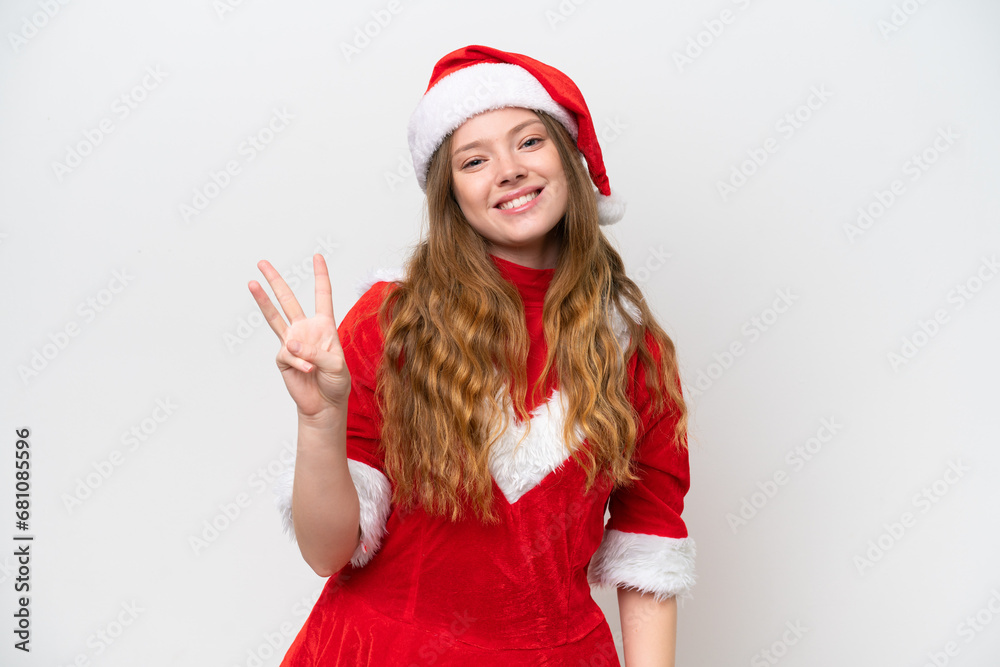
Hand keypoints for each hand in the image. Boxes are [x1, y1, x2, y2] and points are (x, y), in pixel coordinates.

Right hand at [248, 254, 350, 417]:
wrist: (324, 404)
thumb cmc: (336, 383)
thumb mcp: (336, 365)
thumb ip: (316, 351)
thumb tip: (290, 343)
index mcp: (324, 326)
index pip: (322, 296)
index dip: (321, 276)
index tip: (317, 257)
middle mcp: (305, 330)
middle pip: (289, 300)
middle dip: (276, 281)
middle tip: (262, 263)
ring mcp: (292, 342)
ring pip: (274, 317)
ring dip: (263, 300)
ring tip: (251, 283)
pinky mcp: (283, 358)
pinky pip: (287, 354)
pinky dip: (298, 361)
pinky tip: (307, 370)